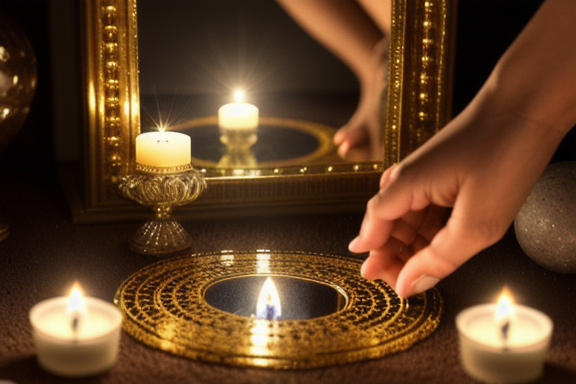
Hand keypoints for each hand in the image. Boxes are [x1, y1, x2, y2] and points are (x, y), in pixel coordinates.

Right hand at [349, 99, 564, 296]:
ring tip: (424, 268)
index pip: (375, 225)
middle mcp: (408, 178)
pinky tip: (439, 243)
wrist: (528, 104)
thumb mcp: (477, 222)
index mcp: (406, 184)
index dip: (375, 255)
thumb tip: (408, 287)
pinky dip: (429, 229)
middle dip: (392, 254)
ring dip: (412, 245)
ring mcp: (424, 174)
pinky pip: (425, 208)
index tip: (377, 280)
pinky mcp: (441, 173)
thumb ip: (439, 259)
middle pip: (387, 223)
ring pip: (407, 218)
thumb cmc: (504, 154)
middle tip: (405, 282)